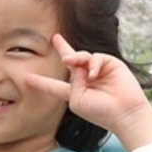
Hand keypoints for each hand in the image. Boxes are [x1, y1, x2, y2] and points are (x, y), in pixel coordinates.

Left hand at [25, 35, 151, 150]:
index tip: (27, 79)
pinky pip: (96, 57)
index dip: (42, 82)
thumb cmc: (100, 111)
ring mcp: (98, 71)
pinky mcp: (110, 64)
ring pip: (81, 57)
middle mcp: (85, 79)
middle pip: (71, 61)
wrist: (124, 112)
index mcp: (75, 92)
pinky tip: (92, 73)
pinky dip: (92, 64)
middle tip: (55, 38)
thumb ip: (72, 81)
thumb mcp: (76, 99)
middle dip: (63, 48)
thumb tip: (77, 63)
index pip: (55, 86)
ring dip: (75, 58)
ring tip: (70, 61)